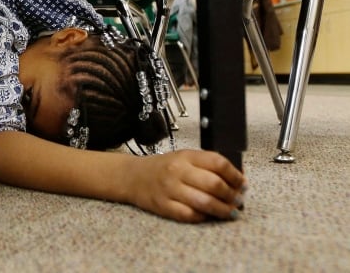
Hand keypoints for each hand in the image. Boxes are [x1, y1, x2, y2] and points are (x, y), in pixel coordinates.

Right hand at [126, 149, 246, 222]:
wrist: (132, 176)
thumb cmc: (163, 167)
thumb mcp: (184, 158)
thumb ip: (207, 165)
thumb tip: (238, 180)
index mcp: (185, 156)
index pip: (218, 163)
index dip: (235, 175)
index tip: (243, 183)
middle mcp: (177, 171)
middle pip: (214, 184)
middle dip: (232, 195)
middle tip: (238, 200)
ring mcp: (169, 189)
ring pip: (205, 202)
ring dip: (223, 210)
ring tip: (230, 211)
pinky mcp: (163, 206)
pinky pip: (190, 215)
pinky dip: (204, 217)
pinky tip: (209, 216)